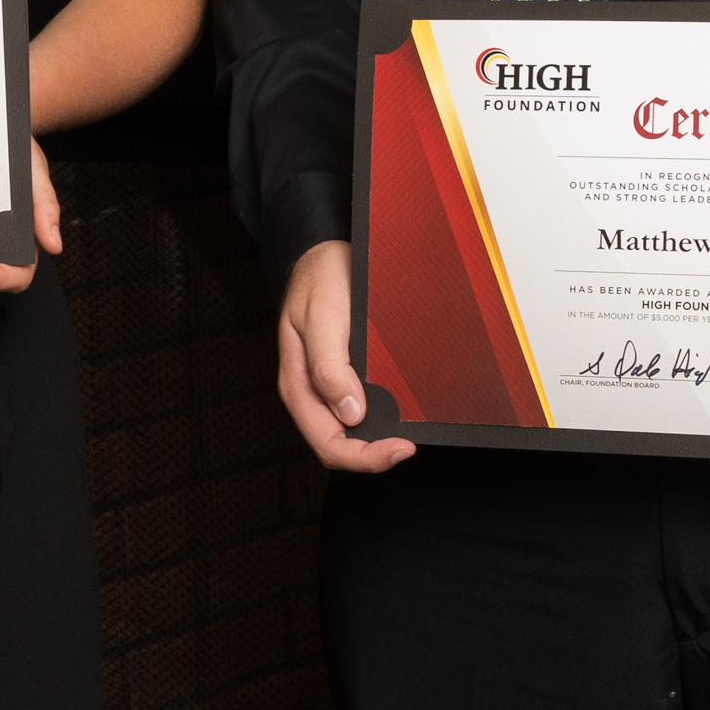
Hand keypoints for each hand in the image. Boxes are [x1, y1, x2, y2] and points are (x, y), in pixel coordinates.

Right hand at [277, 240, 411, 471]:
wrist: (323, 253)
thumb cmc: (319, 281)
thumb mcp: (321, 318)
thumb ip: (329, 367)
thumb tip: (350, 413)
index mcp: (300, 387)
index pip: (329, 443)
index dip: (364, 456)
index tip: (400, 447)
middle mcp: (313, 393)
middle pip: (341, 445)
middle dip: (375, 453)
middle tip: (409, 444)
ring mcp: (329, 386)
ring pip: (353, 431)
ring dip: (380, 437)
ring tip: (409, 428)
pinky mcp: (347, 375)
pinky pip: (363, 408)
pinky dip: (383, 416)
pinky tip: (401, 408)